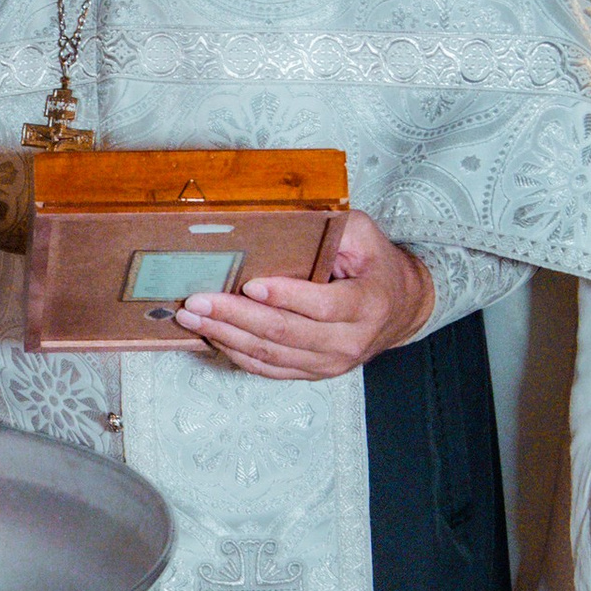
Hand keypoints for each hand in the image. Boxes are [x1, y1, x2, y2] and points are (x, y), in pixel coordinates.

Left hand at [174, 214, 434, 380]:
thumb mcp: (364, 235)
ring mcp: (330, 363)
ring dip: (227, 336)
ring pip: (271, 355)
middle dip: (236, 317)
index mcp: (367, 304)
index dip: (284, 296)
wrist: (398, 308)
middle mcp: (349, 341)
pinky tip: (211, 335)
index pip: (322, 305)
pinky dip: (236, 353)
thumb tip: (289, 217)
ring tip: (192, 316)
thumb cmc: (374, 266)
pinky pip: (269, 369)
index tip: (249, 283)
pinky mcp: (312, 372)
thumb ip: (334, 226)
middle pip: (285, 334)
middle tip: (198, 300)